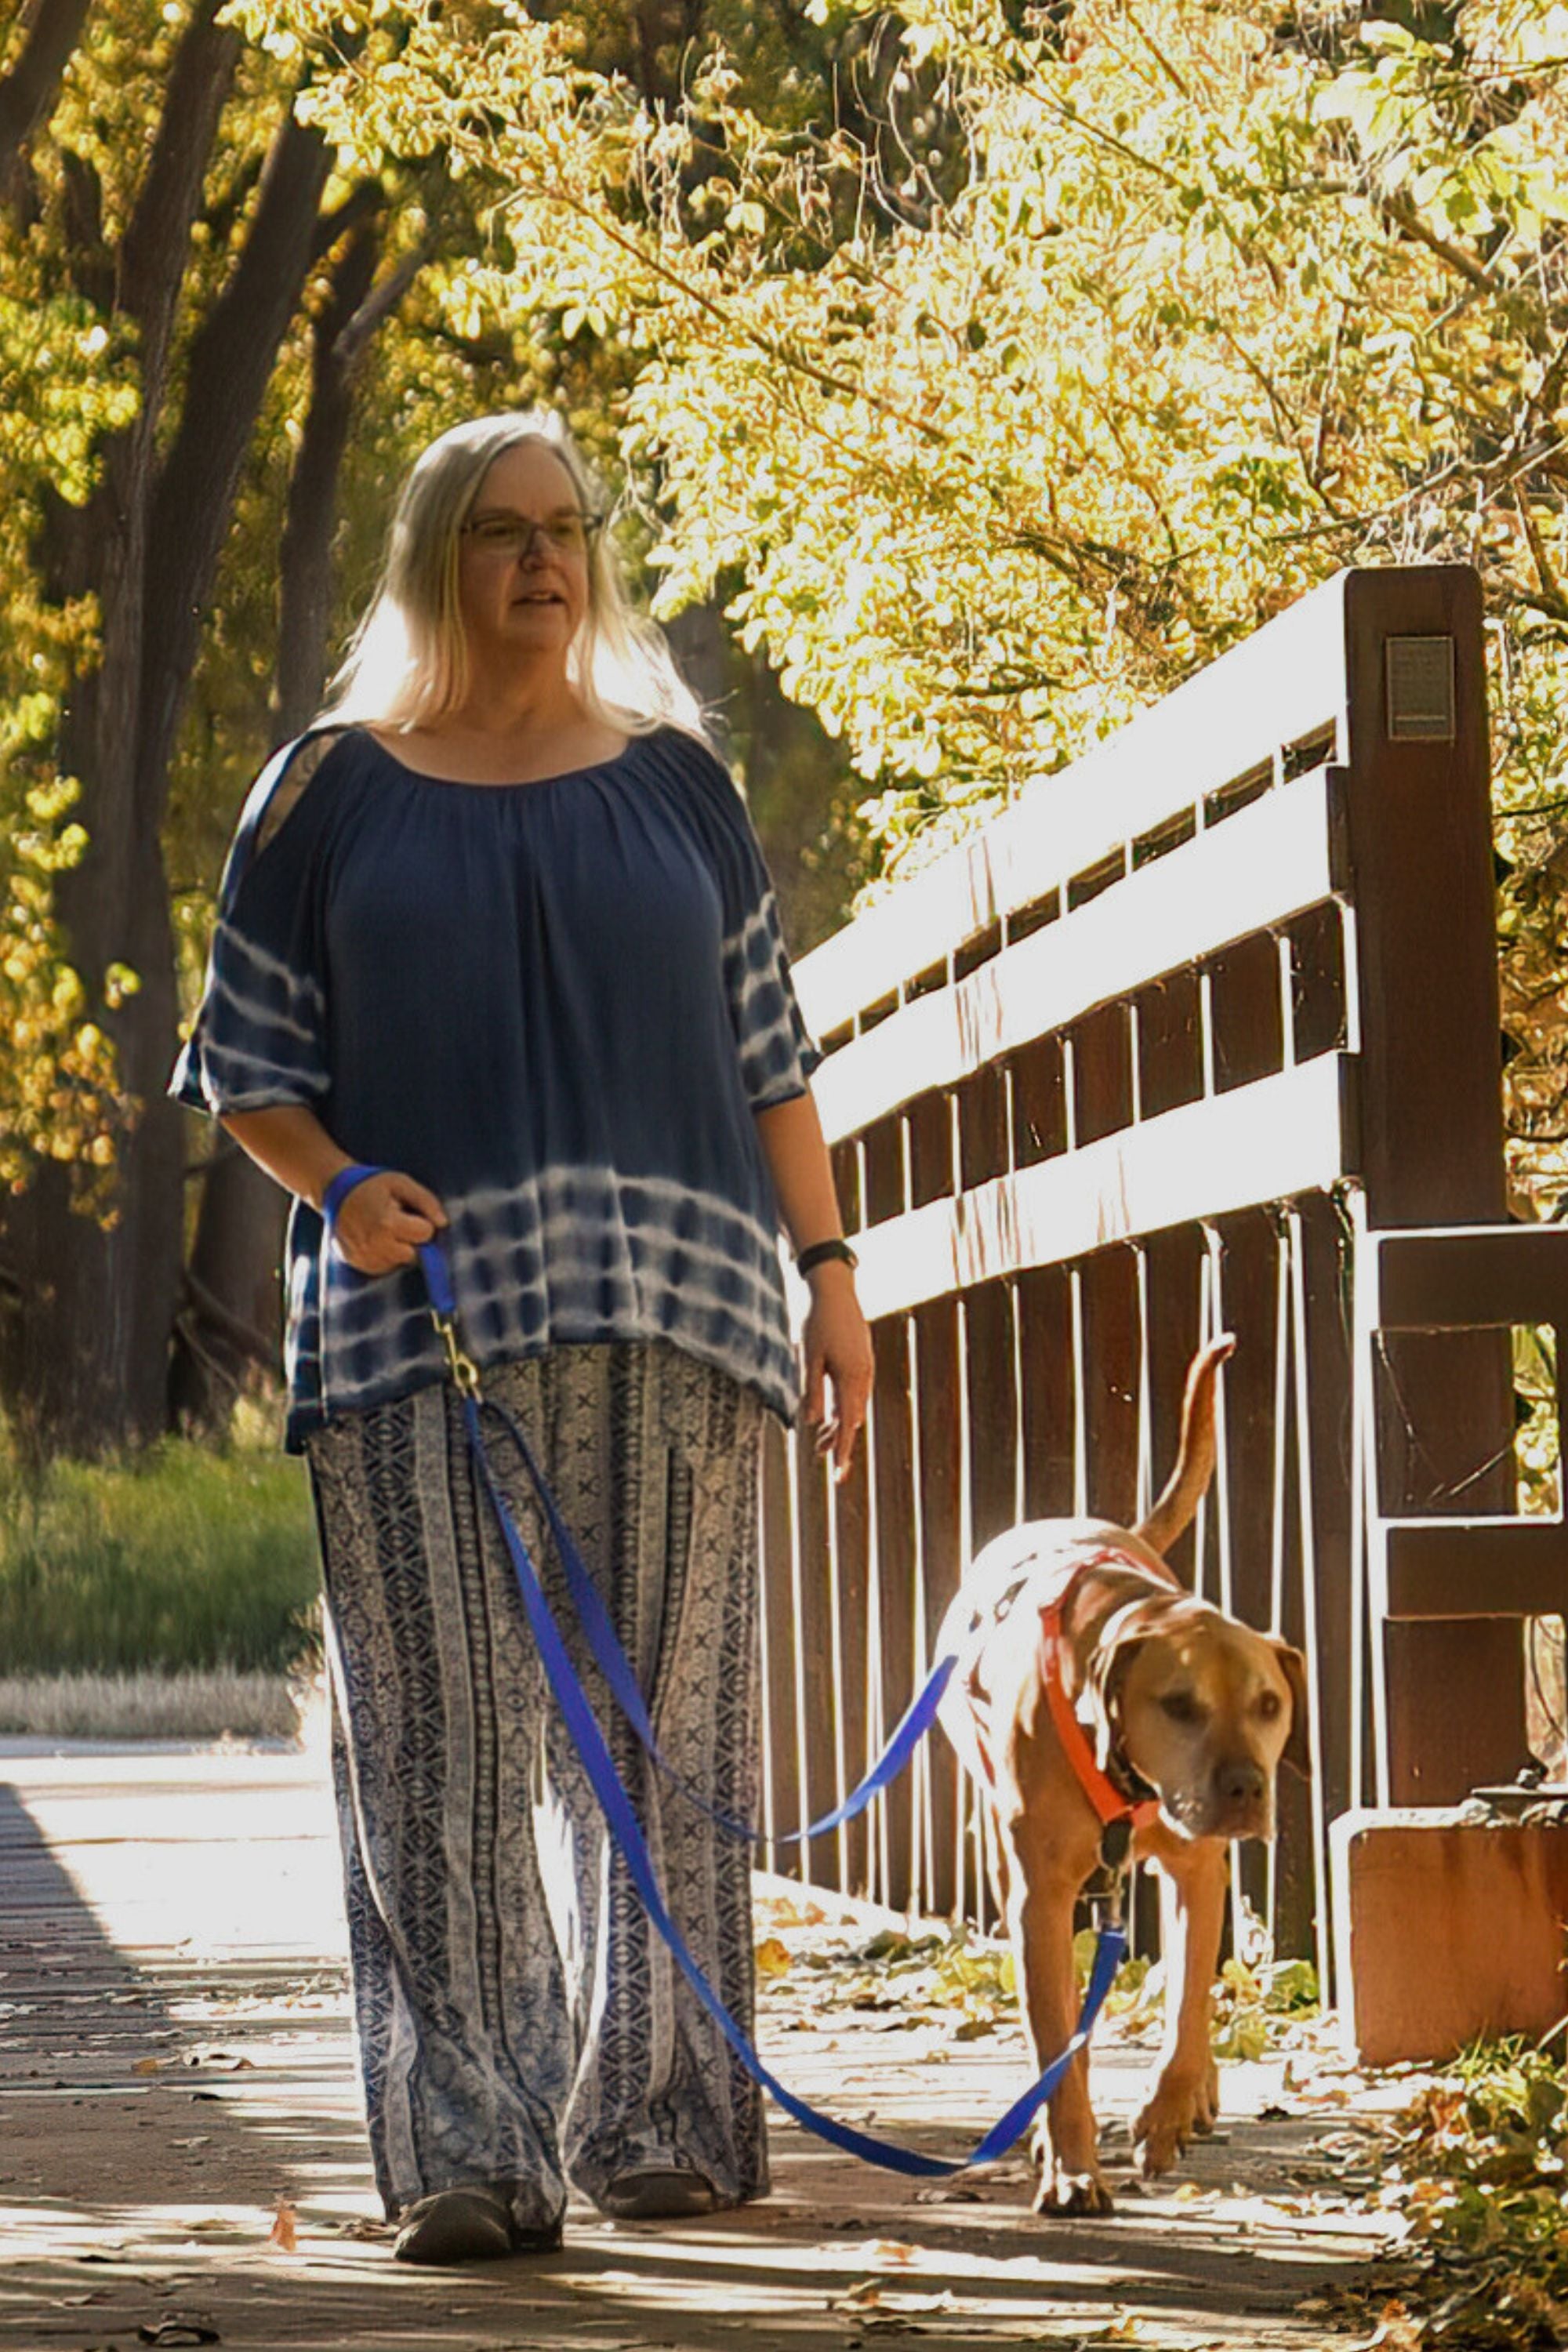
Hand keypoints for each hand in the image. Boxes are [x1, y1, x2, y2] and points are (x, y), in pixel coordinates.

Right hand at [329, 1168, 448, 1274]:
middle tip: (400, 1223)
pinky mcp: (358, 1264)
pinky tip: (378, 1239)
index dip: (423, 1223)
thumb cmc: (372, 1185)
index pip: (425, 1234)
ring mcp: (365, 1257)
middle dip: (413, 1240)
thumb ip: (426, 1201)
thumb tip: (443, 1223)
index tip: (411, 1214)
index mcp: (387, 1223)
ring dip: (400, 1249)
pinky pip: (385, 1268)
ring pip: (400, 1263)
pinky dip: (387, 1256)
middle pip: (414, 1255)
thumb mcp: (401, 1183)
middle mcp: (375, 1245)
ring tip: (386, 1229)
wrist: (336, 1192)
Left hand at [802, 1264, 873, 1481]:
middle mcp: (863, 1376)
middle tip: (820, 1456)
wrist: (835, 1290)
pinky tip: (830, 1412)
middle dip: (837, 1439)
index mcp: (850, 1378)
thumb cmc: (818, 1322)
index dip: (842, 1451)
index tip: (839, 1475)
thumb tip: (811, 1421)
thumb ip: (811, 1390)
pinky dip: (843, 1406)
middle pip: (851, 1419)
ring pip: (854, 1406)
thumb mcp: (809, 1357)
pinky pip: (855, 1392)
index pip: (846, 1424)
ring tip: (821, 1440)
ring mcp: (865, 1368)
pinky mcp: (862, 1361)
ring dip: (838, 1424)